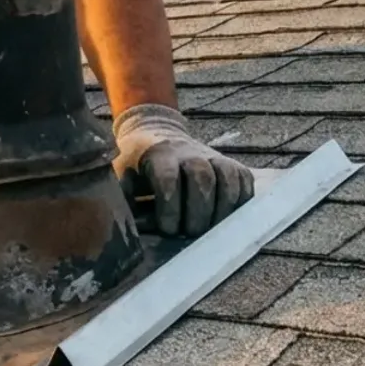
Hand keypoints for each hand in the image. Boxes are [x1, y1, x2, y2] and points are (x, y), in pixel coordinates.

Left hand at [112, 104, 253, 237]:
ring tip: (212, 232)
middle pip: (202, 177)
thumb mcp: (120, 176)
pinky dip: (241, 201)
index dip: (169, 205)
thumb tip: (129, 232)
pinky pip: (244, 181)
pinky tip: (229, 220)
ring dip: (222, 209)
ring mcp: (212, 156)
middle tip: (190, 233)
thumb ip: (124, 201)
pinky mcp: (229, 164)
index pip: (168, 177)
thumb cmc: (135, 163)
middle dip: (198, 211)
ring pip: (228, 177)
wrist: (156, 132)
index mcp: (157, 154)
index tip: (167, 228)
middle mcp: (188, 152)